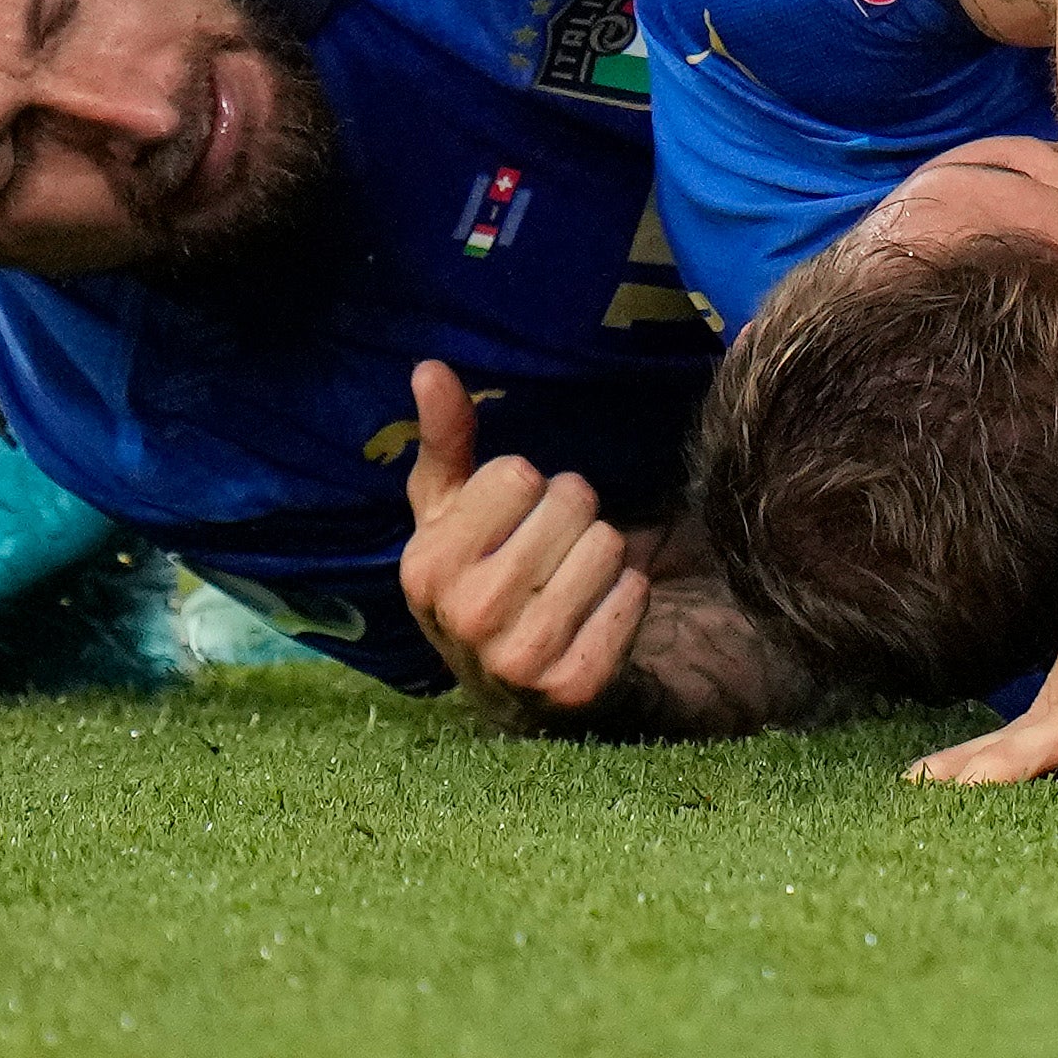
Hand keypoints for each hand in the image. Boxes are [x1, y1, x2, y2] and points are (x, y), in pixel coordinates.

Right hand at [398, 359, 648, 717]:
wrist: (518, 688)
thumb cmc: (486, 575)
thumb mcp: (453, 514)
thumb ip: (445, 441)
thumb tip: (430, 368)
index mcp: (424, 568)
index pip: (517, 474)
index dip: (527, 489)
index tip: (512, 523)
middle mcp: (464, 617)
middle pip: (570, 503)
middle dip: (572, 517)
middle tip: (551, 553)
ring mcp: (517, 660)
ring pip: (607, 545)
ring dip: (604, 556)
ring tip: (573, 583)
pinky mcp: (574, 687)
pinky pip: (633, 596)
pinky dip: (627, 597)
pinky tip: (597, 617)